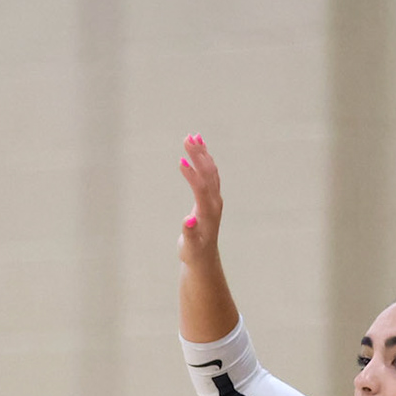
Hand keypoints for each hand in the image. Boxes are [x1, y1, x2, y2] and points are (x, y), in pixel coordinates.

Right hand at [177, 134, 222, 262]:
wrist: (204, 258)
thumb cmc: (194, 253)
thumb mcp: (190, 247)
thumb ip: (189, 233)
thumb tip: (189, 221)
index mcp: (208, 212)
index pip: (201, 187)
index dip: (192, 174)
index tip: (181, 160)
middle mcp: (214, 202)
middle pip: (208, 174)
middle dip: (198, 155)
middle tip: (188, 137)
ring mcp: (214, 198)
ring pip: (210, 171)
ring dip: (202, 153)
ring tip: (193, 136)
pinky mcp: (211, 198)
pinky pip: (209, 174)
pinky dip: (204, 160)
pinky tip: (198, 150)